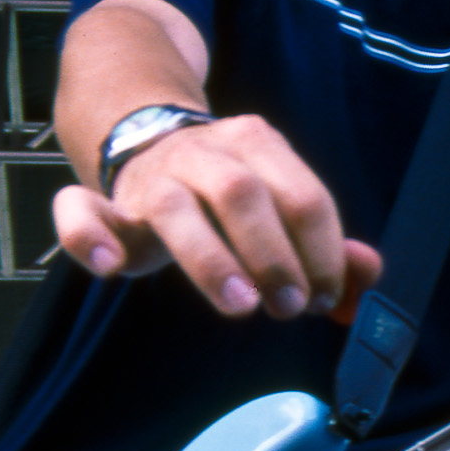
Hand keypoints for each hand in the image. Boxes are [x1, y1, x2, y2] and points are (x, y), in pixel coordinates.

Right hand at [53, 111, 381, 323]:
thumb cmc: (223, 193)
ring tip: (241, 306)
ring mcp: (151, 178)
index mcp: (256, 145)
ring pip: (175, 207)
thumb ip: (321, 244)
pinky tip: (108, 267)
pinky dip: (88, 237)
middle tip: (289, 307)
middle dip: (274, 255)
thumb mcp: (276, 205)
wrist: (146, 143)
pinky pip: (79, 210)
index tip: (325, 296)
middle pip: (242, 194)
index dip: (321, 250)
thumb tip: (370, 278)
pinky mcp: (105, 206)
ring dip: (211, 259)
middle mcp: (203, 154)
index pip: (302, 195)